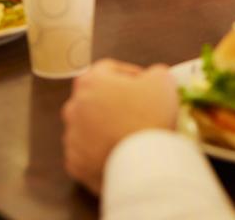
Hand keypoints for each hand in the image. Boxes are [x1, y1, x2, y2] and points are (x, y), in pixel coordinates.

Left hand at [62, 60, 178, 194]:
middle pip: (94, 98)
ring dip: (105, 128)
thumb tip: (153, 77)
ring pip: (89, 127)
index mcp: (90, 81)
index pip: (108, 69)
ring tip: (129, 134)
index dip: (129, 74)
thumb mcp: (162, 81)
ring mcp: (72, 137)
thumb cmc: (150, 117)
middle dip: (113, 102)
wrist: (142, 164)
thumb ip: (155, 73)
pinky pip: (88, 153)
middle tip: (137, 111)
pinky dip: (101, 152)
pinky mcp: (75, 163)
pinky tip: (120, 153)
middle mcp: (74, 107)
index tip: (144, 84)